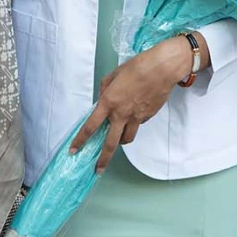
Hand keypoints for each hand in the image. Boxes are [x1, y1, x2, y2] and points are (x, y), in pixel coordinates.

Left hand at [68, 36, 192, 173]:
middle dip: (102, 160)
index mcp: (109, 102)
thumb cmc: (138, 66)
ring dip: (121, 141)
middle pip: (110, 144)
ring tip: (118, 139)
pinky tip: (135, 113)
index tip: (74, 150)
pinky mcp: (148, 116)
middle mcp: (121, 114)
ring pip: (127, 139)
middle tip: (98, 169)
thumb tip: (103, 98)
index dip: (80, 140)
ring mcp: (136, 117)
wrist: (162, 69)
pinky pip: (138, 125)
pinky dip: (134, 124)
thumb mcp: (115, 74)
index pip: (90, 127)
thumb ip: (105, 88)